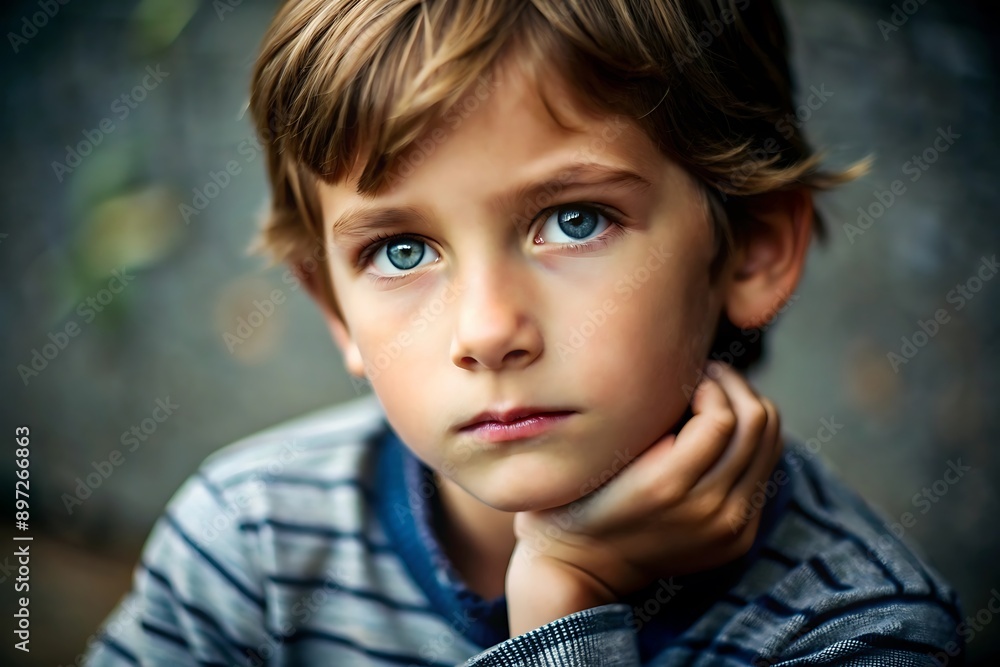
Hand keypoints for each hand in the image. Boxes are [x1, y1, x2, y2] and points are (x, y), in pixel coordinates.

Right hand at [506, 362, 782, 633]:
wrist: (584, 566)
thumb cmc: (578, 497)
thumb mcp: (595, 454)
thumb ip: (641, 418)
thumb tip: (683, 375)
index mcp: (668, 484)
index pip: (723, 416)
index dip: (710, 384)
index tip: (687, 374)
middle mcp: (709, 509)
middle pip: (758, 423)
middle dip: (735, 386)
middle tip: (707, 376)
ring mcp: (730, 526)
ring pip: (771, 444)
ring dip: (749, 409)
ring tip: (717, 398)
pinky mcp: (740, 537)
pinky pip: (765, 471)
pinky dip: (750, 443)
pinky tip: (720, 434)